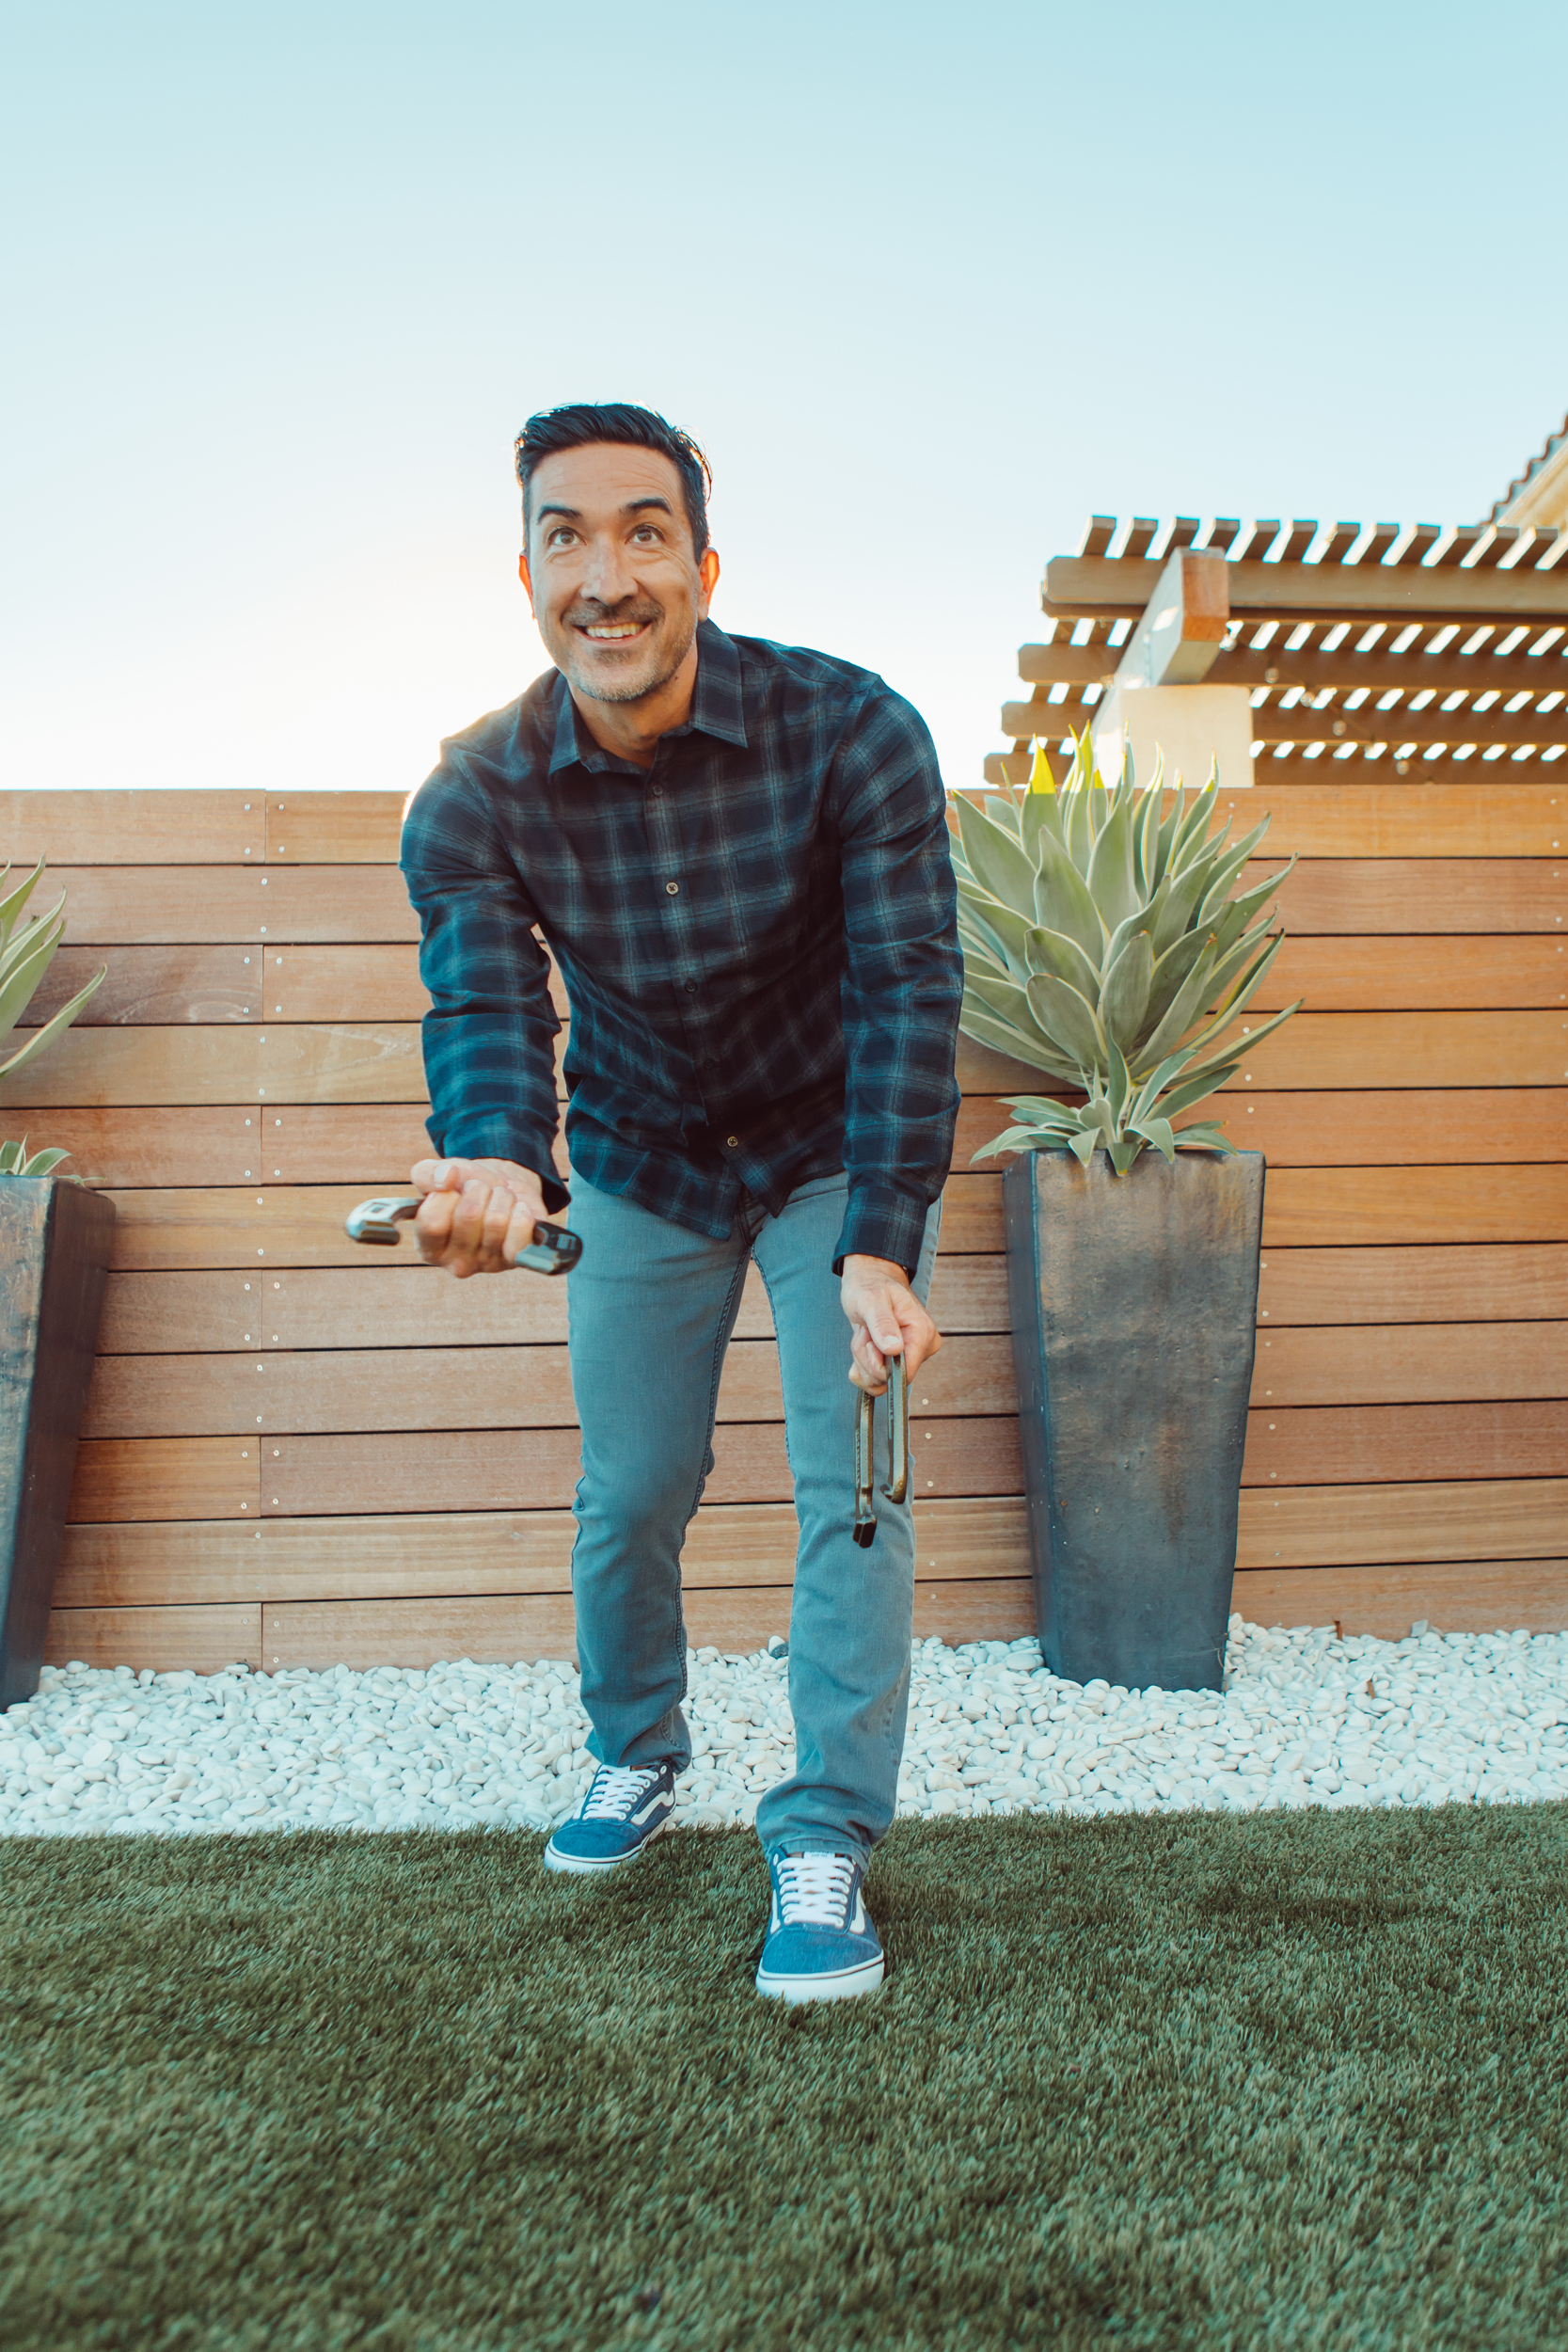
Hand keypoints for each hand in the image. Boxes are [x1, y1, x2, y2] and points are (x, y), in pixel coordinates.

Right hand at [409, 1157, 546, 1277]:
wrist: (504, 1192)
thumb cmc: (464, 1188)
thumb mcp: (438, 1175)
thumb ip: (426, 1174)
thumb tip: (445, 1178)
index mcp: (429, 1248)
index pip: (431, 1223)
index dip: (443, 1196)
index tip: (450, 1191)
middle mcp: (455, 1263)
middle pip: (468, 1215)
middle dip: (477, 1190)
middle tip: (480, 1191)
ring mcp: (487, 1264)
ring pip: (496, 1219)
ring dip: (501, 1197)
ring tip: (499, 1199)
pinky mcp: (516, 1259)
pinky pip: (520, 1232)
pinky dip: (521, 1212)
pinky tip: (518, 1210)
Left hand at [840, 1253, 941, 1393]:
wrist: (868, 1279)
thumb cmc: (870, 1285)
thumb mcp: (871, 1300)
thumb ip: (882, 1324)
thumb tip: (894, 1350)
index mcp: (922, 1332)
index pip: (906, 1372)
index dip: (880, 1364)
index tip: (870, 1342)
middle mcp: (921, 1346)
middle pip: (889, 1377)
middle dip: (867, 1357)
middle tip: (866, 1330)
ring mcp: (910, 1354)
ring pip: (879, 1379)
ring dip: (862, 1357)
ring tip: (866, 1331)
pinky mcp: (898, 1360)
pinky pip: (876, 1379)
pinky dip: (862, 1363)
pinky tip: (864, 1342)